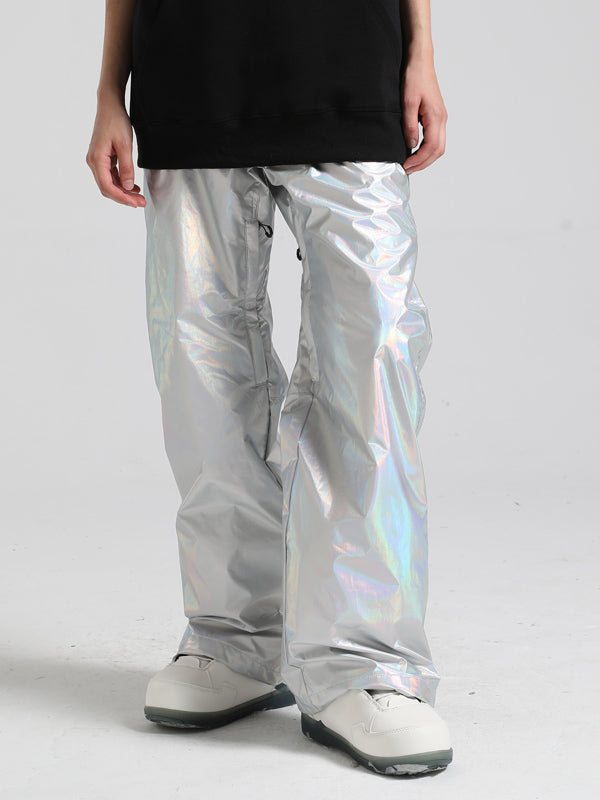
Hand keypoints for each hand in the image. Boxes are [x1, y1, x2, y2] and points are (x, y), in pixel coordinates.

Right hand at [86, 95, 145, 207]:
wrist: (110, 106)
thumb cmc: (116, 121)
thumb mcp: (125, 144)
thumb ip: (127, 167)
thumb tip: (128, 186)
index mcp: (96, 159)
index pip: (107, 186)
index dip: (121, 198)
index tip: (134, 203)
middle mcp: (94, 162)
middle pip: (107, 188)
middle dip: (124, 197)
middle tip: (141, 202)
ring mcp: (97, 161)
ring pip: (109, 183)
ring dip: (124, 192)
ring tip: (139, 197)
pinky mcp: (102, 159)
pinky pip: (111, 176)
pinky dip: (122, 183)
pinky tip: (133, 187)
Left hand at [401, 52, 447, 174]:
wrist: (420, 61)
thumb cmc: (414, 77)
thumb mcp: (407, 102)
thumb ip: (409, 125)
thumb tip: (411, 145)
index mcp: (436, 117)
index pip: (431, 147)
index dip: (419, 160)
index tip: (406, 166)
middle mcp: (442, 119)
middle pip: (438, 150)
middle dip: (423, 163)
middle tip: (407, 170)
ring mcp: (441, 118)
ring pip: (438, 146)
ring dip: (425, 158)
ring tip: (410, 164)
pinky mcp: (436, 116)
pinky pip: (435, 138)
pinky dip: (426, 149)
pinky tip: (415, 151)